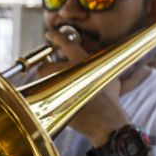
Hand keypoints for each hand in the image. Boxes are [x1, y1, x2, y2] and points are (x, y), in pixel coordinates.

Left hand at [37, 29, 125, 144]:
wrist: (108, 122)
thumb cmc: (111, 101)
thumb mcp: (111, 78)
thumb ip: (103, 66)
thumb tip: (107, 59)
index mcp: (86, 63)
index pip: (67, 44)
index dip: (56, 37)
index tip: (49, 34)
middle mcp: (73, 72)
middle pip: (46, 66)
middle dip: (44, 68)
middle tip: (46, 70)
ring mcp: (64, 87)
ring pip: (44, 79)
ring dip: (44, 82)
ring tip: (51, 87)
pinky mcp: (58, 101)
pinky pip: (46, 94)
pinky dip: (47, 96)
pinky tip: (55, 100)